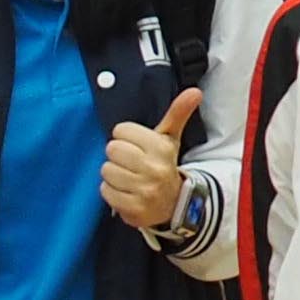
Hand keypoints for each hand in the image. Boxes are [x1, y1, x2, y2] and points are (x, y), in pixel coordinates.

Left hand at [99, 86, 205, 237]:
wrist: (173, 203)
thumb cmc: (164, 165)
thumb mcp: (170, 139)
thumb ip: (178, 113)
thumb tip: (195, 91)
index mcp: (162, 147)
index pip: (121, 130)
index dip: (125, 137)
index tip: (136, 145)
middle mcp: (154, 169)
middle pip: (111, 149)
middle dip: (118, 155)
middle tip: (131, 163)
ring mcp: (144, 191)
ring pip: (106, 171)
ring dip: (114, 174)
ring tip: (129, 177)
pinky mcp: (133, 208)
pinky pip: (105, 191)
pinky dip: (112, 191)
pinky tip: (126, 191)